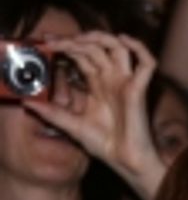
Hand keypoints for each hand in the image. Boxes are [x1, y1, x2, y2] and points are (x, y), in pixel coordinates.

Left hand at [25, 31, 164, 199]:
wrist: (124, 162)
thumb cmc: (105, 146)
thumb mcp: (71, 125)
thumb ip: (51, 113)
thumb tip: (27, 103)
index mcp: (97, 85)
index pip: (82, 55)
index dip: (66, 45)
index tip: (47, 42)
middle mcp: (111, 79)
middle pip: (97, 47)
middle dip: (76, 40)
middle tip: (56, 42)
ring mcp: (126, 82)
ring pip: (118, 47)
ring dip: (101, 38)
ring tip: (82, 39)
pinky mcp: (139, 90)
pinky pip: (147, 64)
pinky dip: (140, 48)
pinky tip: (124, 40)